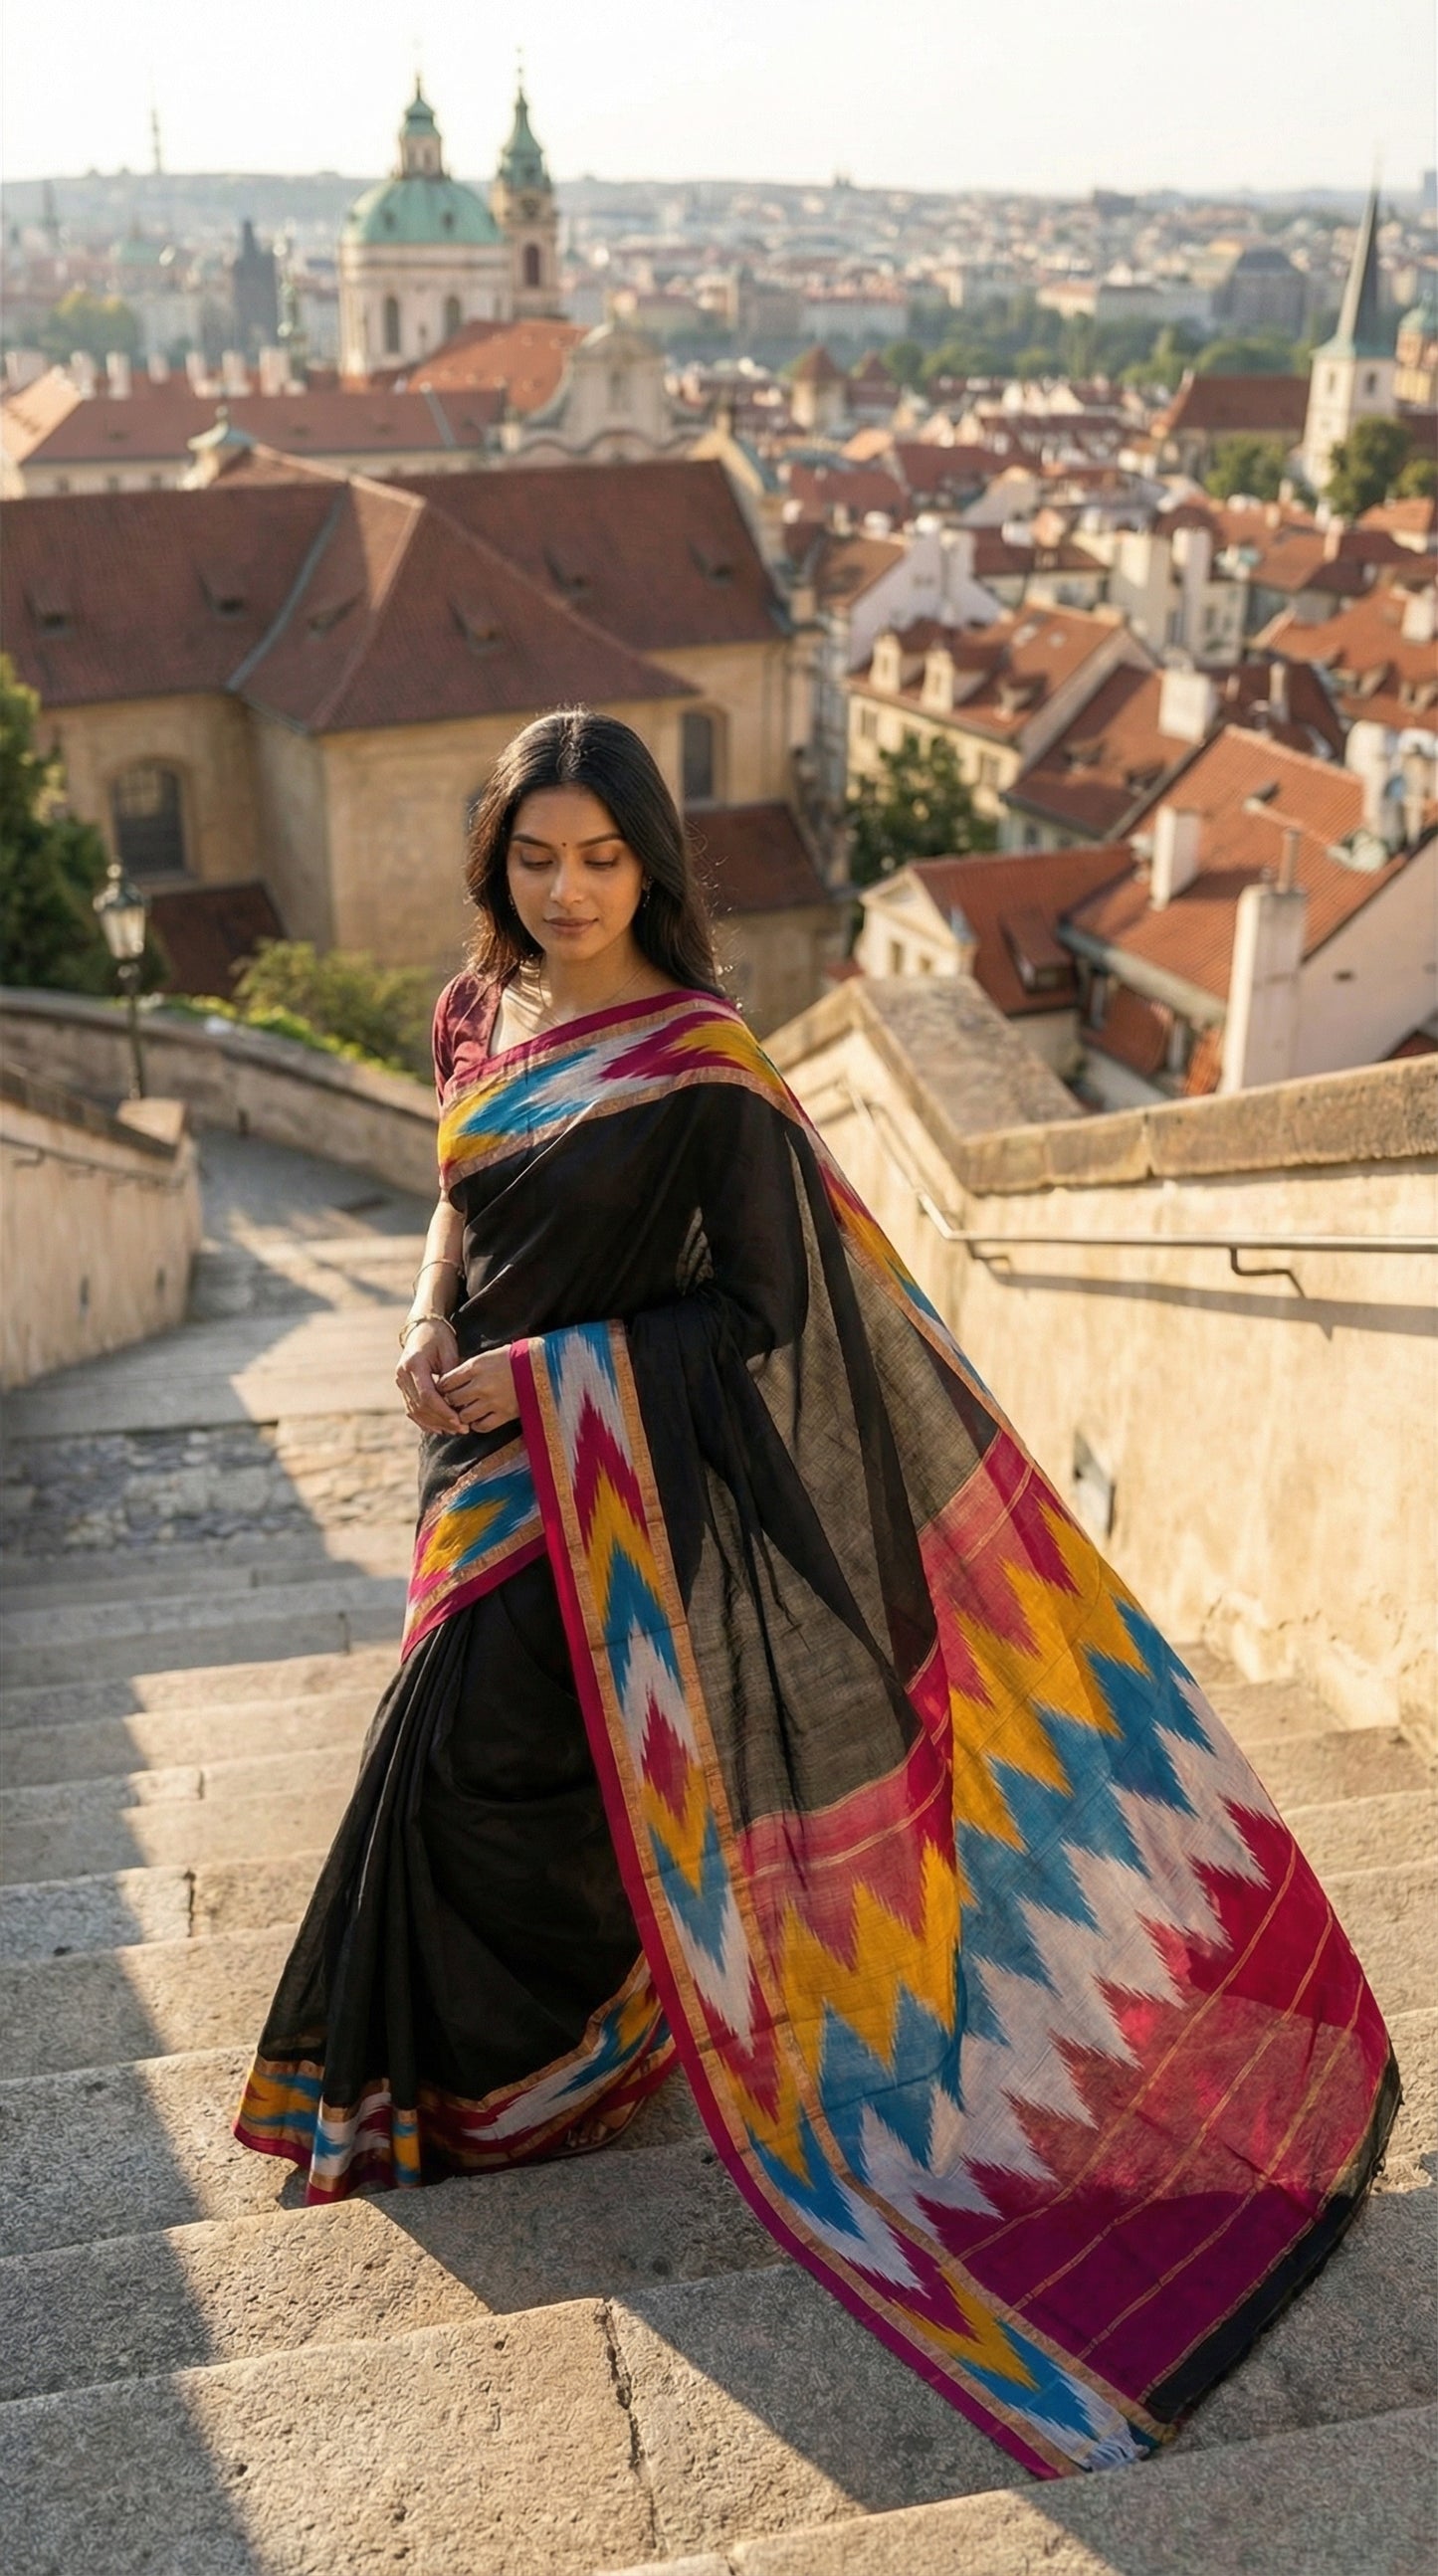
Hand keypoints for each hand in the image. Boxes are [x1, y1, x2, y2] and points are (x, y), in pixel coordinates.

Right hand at [395, 1318, 465, 1432]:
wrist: (422, 1328)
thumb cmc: (439, 1337)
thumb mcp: (449, 1351)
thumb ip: (451, 1375)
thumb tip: (457, 1400)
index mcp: (413, 1364)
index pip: (427, 1395)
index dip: (443, 1411)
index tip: (459, 1420)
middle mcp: (402, 1374)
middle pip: (420, 1406)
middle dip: (441, 1420)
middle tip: (461, 1429)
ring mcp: (400, 1381)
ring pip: (415, 1410)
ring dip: (434, 1423)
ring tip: (454, 1430)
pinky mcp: (402, 1386)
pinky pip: (411, 1409)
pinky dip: (424, 1420)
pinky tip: (439, 1428)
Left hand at [434, 1346, 519, 1434]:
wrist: (544, 1366)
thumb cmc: (517, 1357)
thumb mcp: (490, 1355)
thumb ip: (472, 1367)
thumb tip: (454, 1379)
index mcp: (476, 1366)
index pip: (446, 1381)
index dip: (442, 1387)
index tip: (444, 1390)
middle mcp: (481, 1385)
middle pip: (452, 1400)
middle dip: (450, 1402)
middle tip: (453, 1403)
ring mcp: (492, 1401)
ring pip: (464, 1416)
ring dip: (462, 1415)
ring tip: (466, 1412)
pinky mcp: (505, 1414)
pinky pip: (482, 1426)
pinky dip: (477, 1425)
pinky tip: (478, 1421)